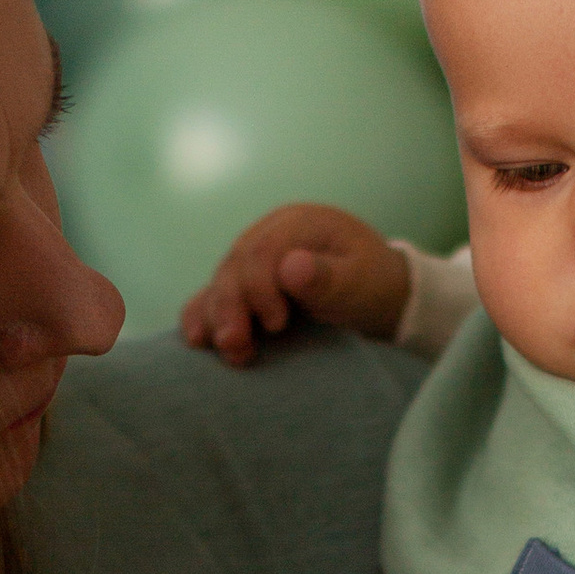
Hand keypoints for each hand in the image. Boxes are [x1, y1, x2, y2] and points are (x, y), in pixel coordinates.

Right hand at [178, 204, 410, 365]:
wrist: (377, 294)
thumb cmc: (373, 284)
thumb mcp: (363, 281)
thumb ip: (329, 277)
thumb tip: (290, 266)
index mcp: (297, 224)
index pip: (261, 250)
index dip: (259, 289)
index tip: (277, 324)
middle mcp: (267, 235)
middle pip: (234, 267)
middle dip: (230, 309)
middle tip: (236, 345)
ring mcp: (252, 259)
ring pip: (220, 283)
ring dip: (216, 318)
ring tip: (227, 349)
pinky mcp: (245, 284)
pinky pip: (213, 295)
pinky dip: (202, 316)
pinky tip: (197, 339)